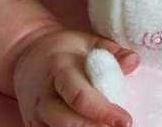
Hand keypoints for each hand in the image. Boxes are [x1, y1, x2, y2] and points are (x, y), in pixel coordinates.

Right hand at [12, 28, 139, 126]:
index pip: (79, 95)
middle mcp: (44, 96)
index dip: (102, 111)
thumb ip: (111, 51)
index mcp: (59, 69)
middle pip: (67, 122)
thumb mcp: (87, 42)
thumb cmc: (64, 50)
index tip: (125, 120)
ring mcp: (35, 116)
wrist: (27, 57)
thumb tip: (134, 61)